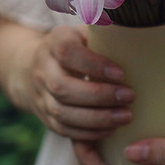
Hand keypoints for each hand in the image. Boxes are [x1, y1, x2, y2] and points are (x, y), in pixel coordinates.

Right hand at [0, 24, 134, 140]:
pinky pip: (63, 129)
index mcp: (54, 42)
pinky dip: (87, 133)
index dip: (94, 64)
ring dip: (96, 119)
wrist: (31, 66)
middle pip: (63, 87)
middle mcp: (43, 69)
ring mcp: (40, 94)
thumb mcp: (83, 32)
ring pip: (62, 112)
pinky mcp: (44, 116)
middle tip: (129, 97)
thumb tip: (133, 30)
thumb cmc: (72, 46)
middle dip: (98, 96)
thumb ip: (103, 33)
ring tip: (125, 116)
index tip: (121, 73)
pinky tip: (110, 130)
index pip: (68, 52)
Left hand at [73, 101, 164, 164]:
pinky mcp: (163, 136)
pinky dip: (119, 122)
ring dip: (101, 131)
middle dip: (88, 143)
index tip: (77, 130)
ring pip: (118, 147)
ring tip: (93, 104)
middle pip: (108, 162)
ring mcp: (158, 152)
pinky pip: (134, 133)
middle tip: (80, 112)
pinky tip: (116, 100)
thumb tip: (130, 155)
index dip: (87, 158)